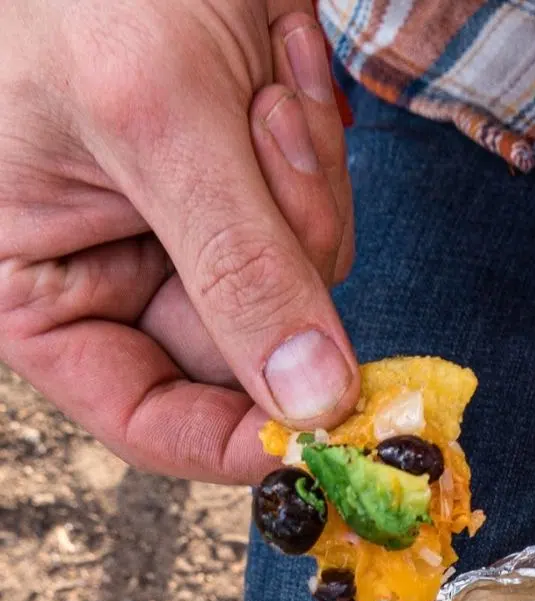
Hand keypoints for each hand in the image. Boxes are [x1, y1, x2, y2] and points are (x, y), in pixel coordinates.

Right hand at [0, 0, 357, 482]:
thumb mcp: (153, 116)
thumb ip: (238, 268)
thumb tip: (310, 403)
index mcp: (43, 290)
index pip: (151, 420)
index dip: (239, 436)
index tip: (320, 426)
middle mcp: (113, 272)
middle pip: (252, 351)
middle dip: (283, 256)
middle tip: (267, 138)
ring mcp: (188, 226)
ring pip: (302, 281)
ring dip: (305, 181)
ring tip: (260, 77)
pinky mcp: (246, 176)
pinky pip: (319, 210)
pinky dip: (316, 138)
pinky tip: (279, 58)